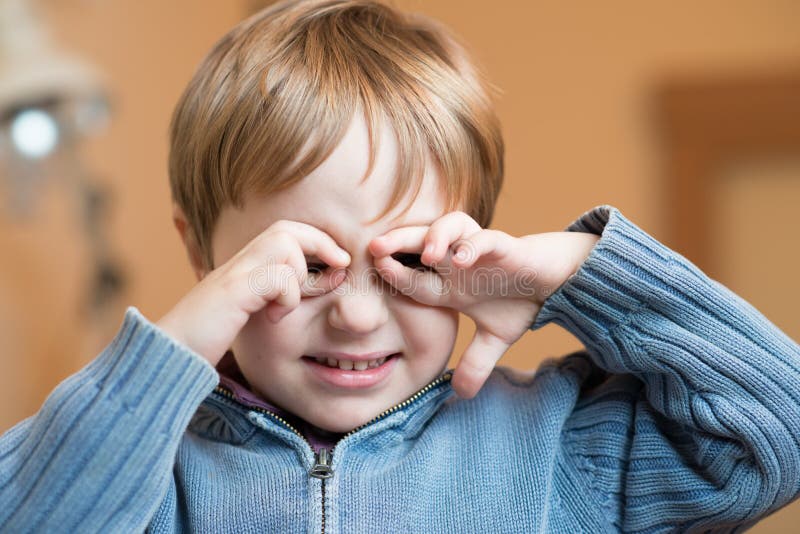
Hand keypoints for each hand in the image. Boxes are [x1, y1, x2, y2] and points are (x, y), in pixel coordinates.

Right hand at [156, 221, 350, 365]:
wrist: (169, 356)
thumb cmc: (207, 340)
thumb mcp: (247, 316)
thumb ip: (272, 299)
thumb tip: (314, 288)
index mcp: (244, 267)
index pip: (286, 233)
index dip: (317, 241)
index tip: (340, 262)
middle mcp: (238, 263)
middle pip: (286, 229)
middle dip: (320, 243)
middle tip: (341, 265)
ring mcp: (234, 275)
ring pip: (284, 245)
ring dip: (301, 274)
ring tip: (291, 303)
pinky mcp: (232, 293)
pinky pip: (277, 277)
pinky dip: (288, 297)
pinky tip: (275, 318)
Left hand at [368, 211, 598, 398]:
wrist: (554, 283)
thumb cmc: (519, 302)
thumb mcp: (494, 339)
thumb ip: (475, 363)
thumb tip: (461, 395)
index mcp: (448, 283)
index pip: (413, 277)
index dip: (392, 275)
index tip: (369, 276)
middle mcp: (457, 262)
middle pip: (420, 243)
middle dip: (398, 242)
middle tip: (374, 247)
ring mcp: (478, 251)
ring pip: (450, 228)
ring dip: (435, 237)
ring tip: (427, 256)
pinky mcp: (503, 245)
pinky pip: (484, 238)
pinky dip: (473, 245)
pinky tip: (463, 259)